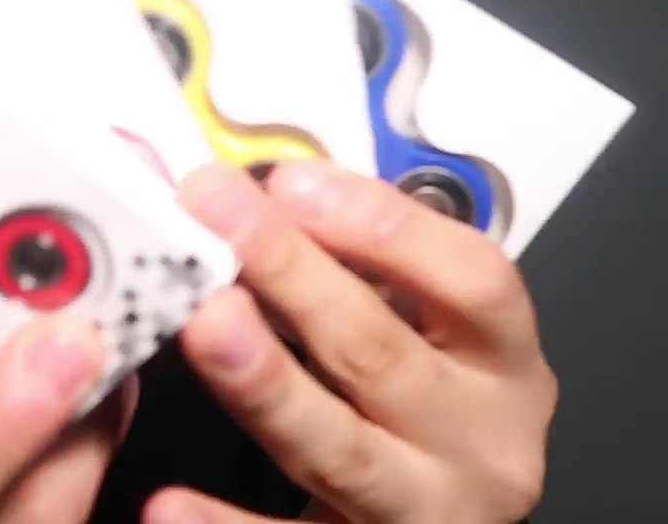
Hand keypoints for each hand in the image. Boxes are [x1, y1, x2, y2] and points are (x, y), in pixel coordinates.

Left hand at [147, 160, 556, 523]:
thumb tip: (256, 192)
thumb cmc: (424, 390)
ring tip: (204, 325)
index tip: (293, 182)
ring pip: (338, 446)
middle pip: (381, 352)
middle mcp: (478, 435)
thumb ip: (358, 260)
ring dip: (264, 381)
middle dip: (291, 274)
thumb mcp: (426, 321)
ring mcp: (423, 503)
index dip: (382, 227)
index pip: (469, 280)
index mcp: (502, 357)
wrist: (443, 505)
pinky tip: (172, 501)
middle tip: (215, 218)